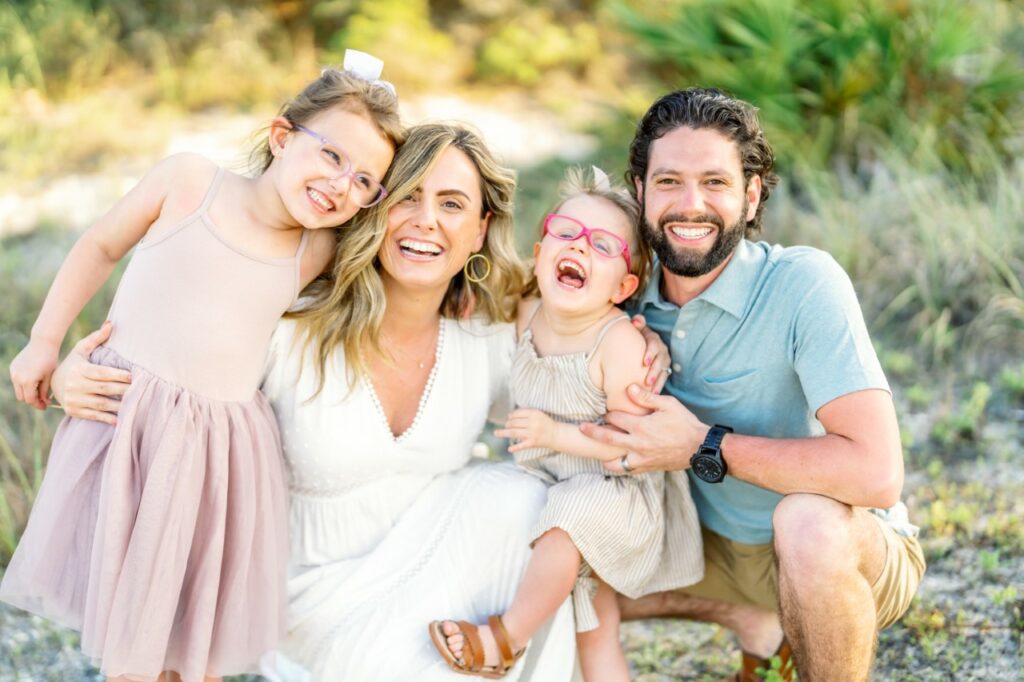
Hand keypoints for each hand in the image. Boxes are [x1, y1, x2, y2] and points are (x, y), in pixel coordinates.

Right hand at [10, 338, 60, 409]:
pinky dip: (24, 383)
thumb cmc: (50, 360)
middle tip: (43, 400)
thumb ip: (44, 391)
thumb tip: (44, 403)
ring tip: (40, 389)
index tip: (46, 406)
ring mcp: (13, 372)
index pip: (30, 400)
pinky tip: (34, 379)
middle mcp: (17, 378)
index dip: (38, 405)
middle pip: (22, 397)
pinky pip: (17, 380)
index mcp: (27, 381)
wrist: (43, 343)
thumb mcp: (49, 377)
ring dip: (27, 392)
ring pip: (18, 390)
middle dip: (32, 400)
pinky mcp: (13, 367)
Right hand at [51, 322, 130, 424]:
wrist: (53, 384)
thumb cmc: (73, 364)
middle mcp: (75, 386)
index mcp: (79, 370)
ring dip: (119, 406)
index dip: (118, 375)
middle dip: (124, 389)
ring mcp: (74, 400)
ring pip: (101, 404)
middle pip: (105, 389)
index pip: (102, 373)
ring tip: (135, 404)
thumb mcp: (81, 350)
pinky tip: (120, 420)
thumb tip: (111, 324)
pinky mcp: (73, 411)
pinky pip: (93, 416)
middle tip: (141, 390)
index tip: (134, 376)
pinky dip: (107, 419)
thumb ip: (96, 338)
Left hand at [495, 408, 556, 452]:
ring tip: (496, 433)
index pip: (518, 413)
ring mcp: (532, 434)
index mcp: (534, 414)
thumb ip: (526, 413)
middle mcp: (532, 423)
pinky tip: (509, 449)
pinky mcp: (532, 443)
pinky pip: (522, 445)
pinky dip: (515, 448)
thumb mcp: (538, 414)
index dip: (511, 415)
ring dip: (504, 433)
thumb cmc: (545, 423)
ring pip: (514, 433)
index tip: (508, 417)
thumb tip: (510, 416)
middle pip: (514, 423)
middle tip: (506, 425)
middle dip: (508, 424)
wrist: (556, 434)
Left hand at [579, 383, 707, 474]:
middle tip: (582, 428)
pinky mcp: (647, 467)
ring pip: (614, 461)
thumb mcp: (668, 405)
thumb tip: (629, 388)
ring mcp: (641, 458)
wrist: (699, 447)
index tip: (608, 411)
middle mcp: (638, 444)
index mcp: (642, 426)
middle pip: (608, 438)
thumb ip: (647, 397)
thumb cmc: (685, 423)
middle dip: (593, 432)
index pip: (616, 417)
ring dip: (603, 456)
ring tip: (597, 452)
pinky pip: (627, 470)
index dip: (610, 413)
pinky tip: (614, 463)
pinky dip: (618, 467)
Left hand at [632, 314, 671, 391]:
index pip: (654, 345)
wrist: (642, 344)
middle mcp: (662, 350)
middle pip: (660, 361)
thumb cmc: (637, 337)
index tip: (644, 362)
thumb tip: (636, 320)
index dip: (650, 353)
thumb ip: (638, 323)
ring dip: (658, 381)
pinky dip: (659, 386)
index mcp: (654, 339)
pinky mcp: (665, 369)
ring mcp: (665, 360)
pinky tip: (654, 394)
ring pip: (663, 371)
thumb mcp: (638, 329)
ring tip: (652, 390)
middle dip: (654, 371)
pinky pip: (664, 378)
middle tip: (647, 382)